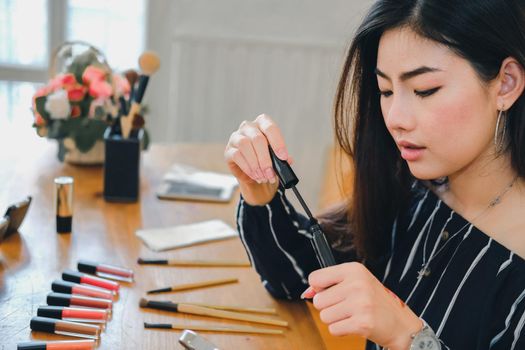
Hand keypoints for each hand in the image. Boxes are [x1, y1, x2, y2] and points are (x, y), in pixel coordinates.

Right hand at [224, 114, 291, 204]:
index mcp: (263, 123)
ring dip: (256, 164)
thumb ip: (282, 157)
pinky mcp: (229, 150)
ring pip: (245, 145)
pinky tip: (255, 175)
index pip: (270, 128)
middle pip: (257, 139)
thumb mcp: (277, 158)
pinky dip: (248, 168)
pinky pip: (237, 156)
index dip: (277, 142)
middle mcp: (248, 127)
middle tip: (271, 173)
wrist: (253, 172)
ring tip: (263, 176)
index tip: (283, 157)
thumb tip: (288, 160)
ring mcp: (236, 137)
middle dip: (266, 159)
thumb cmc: (266, 159)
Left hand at [302, 262, 422, 349]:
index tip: (332, 292)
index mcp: (354, 269)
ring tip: (352, 316)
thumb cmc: (375, 303)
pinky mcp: (362, 322)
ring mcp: (360, 303)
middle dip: (329, 307)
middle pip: (318, 300)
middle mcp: (357, 283)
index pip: (315, 278)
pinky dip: (342, 330)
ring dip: (335, 320)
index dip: (319, 289)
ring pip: (324, 316)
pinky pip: (333, 329)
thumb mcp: (356, 284)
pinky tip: (355, 324)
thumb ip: (329, 285)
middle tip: (347, 307)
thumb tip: (307, 293)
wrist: (401, 325)